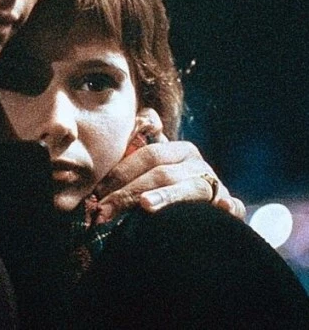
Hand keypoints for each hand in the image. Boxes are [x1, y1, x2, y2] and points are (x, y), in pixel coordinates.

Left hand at [94, 135, 245, 223]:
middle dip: (129, 192)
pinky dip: (228, 206)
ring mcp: (215, 184)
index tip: (98, 191)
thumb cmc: (168, 187)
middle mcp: (197, 163)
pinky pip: (232, 205)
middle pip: (161, 173)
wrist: (202, 212)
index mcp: (178, 150)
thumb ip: (136, 152)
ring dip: (166, 197)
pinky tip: (221, 206)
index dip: (121, 172)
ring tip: (146, 205)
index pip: (147, 155)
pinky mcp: (229, 206)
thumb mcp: (152, 168)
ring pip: (188, 188)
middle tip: (105, 210)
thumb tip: (141, 118)